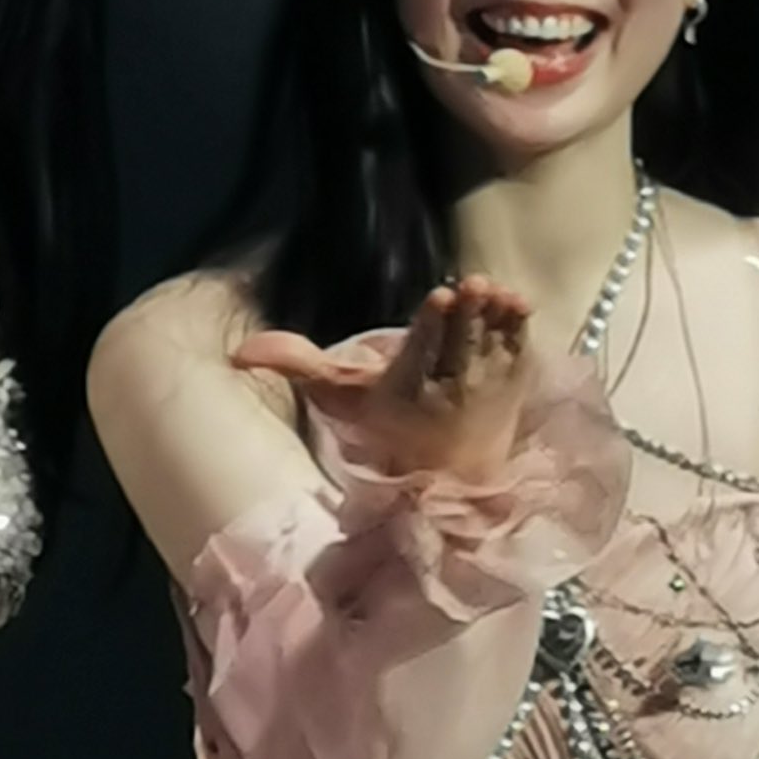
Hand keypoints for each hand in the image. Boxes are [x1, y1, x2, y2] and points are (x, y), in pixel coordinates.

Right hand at [234, 275, 532, 482]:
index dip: (429, 326)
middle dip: (465, 315)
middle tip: (471, 286)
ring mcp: (485, 386)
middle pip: (459, 343)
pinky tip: (517, 304)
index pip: (419, 353)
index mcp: (407, 388)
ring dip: (493, 316)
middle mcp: (449, 388)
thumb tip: (238, 353)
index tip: (437, 297)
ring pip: (490, 344)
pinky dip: (519, 328)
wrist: (446, 472)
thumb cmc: (389, 426)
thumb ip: (297, 365)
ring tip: (493, 291)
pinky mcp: (512, 383)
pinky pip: (518, 350)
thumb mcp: (340, 398)